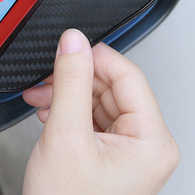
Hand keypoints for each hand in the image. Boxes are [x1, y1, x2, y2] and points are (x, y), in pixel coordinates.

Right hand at [22, 29, 179, 194]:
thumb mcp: (66, 136)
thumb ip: (70, 82)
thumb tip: (74, 43)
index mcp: (151, 140)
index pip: (128, 76)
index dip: (97, 58)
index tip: (71, 47)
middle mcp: (145, 143)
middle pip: (112, 86)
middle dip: (76, 79)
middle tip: (49, 77)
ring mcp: (128, 148)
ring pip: (99, 99)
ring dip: (68, 94)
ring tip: (42, 98)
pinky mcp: (110, 152)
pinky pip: (92, 116)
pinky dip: (69, 110)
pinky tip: (50, 112)